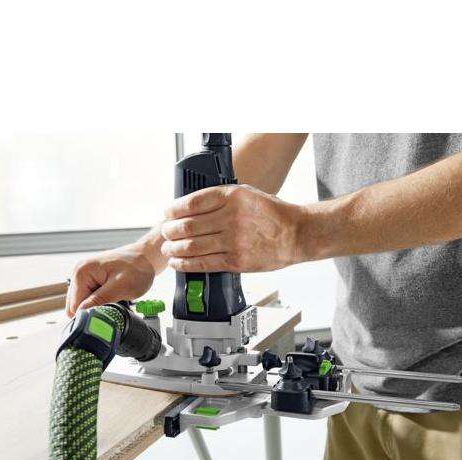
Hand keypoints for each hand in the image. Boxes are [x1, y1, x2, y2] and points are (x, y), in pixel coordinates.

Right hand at [66, 246, 155, 316]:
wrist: (146, 257)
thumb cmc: (137, 268)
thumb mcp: (120, 287)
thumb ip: (99, 300)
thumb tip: (81, 314)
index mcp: (82, 272)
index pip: (74, 306)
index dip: (90, 314)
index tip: (107, 312)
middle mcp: (78, 272)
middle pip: (75, 306)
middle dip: (93, 309)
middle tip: (113, 304)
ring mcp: (83, 276)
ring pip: (82, 303)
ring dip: (97, 305)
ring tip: (114, 297)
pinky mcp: (90, 279)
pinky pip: (89, 298)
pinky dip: (100, 301)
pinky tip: (111, 295)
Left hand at [160, 184, 302, 271]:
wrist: (296, 234)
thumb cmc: (272, 214)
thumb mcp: (247, 194)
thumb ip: (221, 199)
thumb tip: (191, 208)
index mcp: (232, 196)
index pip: (192, 203)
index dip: (174, 210)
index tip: (168, 214)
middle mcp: (231, 217)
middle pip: (188, 225)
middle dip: (170, 231)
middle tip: (166, 232)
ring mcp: (233, 240)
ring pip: (192, 246)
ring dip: (174, 248)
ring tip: (168, 248)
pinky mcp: (236, 261)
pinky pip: (203, 263)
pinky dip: (185, 263)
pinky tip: (178, 262)